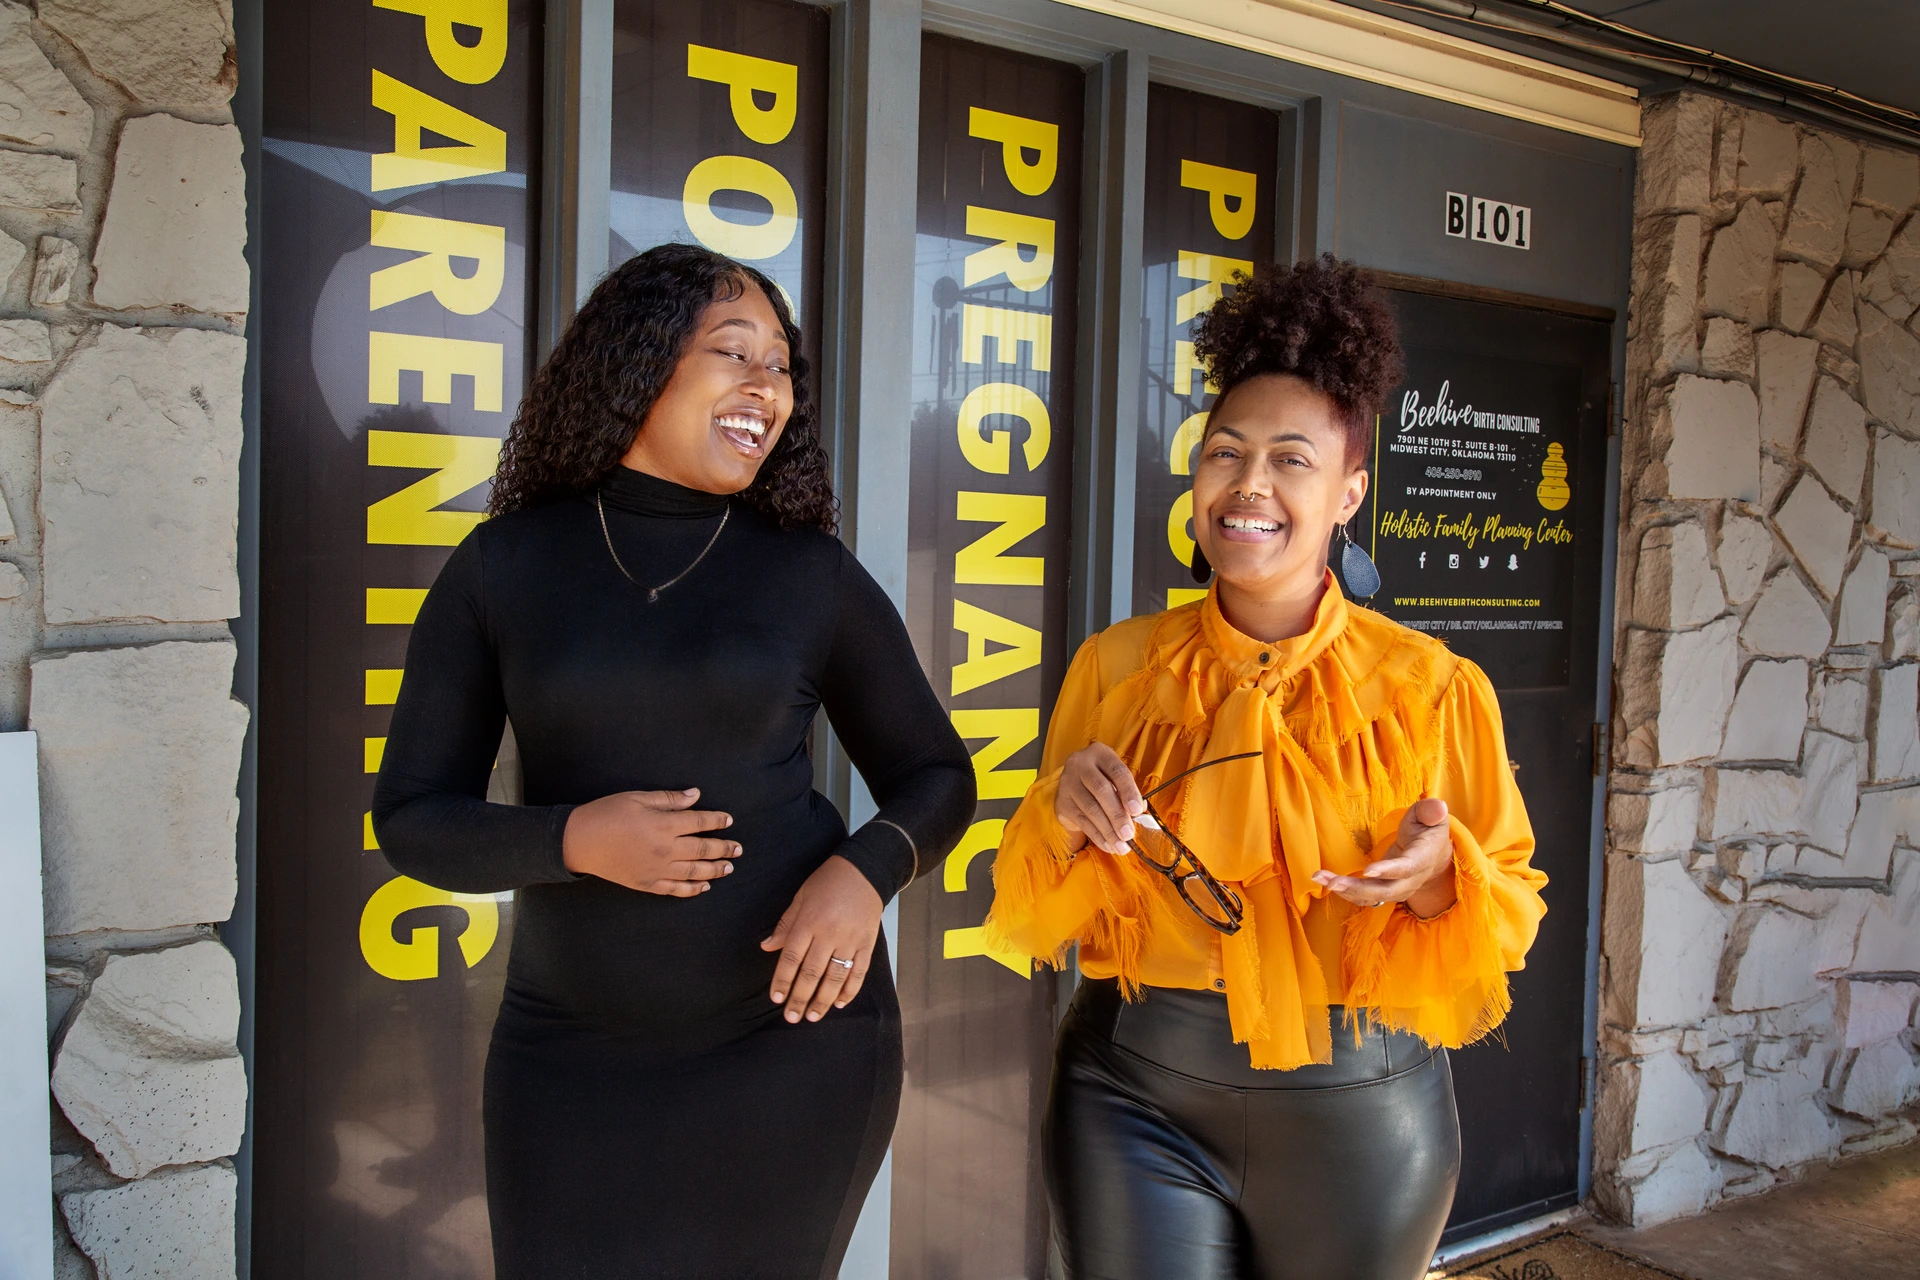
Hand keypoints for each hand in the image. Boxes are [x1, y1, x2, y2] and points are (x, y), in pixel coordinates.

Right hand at [561, 788, 738, 895]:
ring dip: (714, 870)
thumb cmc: (607, 813)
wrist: (580, 841)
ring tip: (728, 868)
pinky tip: (703, 887)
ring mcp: (657, 869)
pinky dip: (692, 889)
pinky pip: (675, 889)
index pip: (699, 822)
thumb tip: (695, 795)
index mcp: (664, 825)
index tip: (728, 820)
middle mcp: (665, 849)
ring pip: (694, 872)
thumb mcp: (638, 798)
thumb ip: (669, 799)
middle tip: (738, 849)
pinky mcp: (647, 884)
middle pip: (702, 849)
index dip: (716, 821)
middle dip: (723, 849)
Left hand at [761, 855, 883, 1022]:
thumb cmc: (828, 881)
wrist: (865, 871)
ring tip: (813, 1016)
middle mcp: (829, 934)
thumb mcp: (800, 897)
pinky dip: (849, 990)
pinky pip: (859, 972)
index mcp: (809, 922)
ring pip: (835, 978)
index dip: (782, 980)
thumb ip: (785, 925)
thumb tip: (767, 947)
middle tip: (791, 1017)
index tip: (776, 998)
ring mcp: (851, 941)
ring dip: (823, 1000)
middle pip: (812, 973)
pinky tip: (839, 1003)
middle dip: (800, 998)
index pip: (792, 958)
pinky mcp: (868, 944)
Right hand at [1056, 743, 1145, 854]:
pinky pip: (1082, 821)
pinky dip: (1097, 836)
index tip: (1137, 811)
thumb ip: (1127, 793)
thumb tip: (1138, 814)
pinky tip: (1109, 845)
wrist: (1074, 784)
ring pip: (1090, 809)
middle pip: (1101, 790)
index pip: (1116, 771)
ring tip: (1121, 846)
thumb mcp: (1116, 779)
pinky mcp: (1062, 802)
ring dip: (1108, 831)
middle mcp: (1080, 764)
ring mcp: (1067, 783)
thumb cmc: (1103, 780)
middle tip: (1129, 835)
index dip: (1128, 791)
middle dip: (1117, 815)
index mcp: (1099, 754)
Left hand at [1312, 797, 1457, 917]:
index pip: (1406, 868)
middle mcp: (1410, 880)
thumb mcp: (1431, 815)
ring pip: (1371, 897)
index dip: (1388, 870)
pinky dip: (1344, 892)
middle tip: (1332, 882)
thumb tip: (1439, 806)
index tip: (1368, 871)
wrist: (1433, 856)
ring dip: (1344, 890)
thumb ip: (1430, 811)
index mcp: (1422, 859)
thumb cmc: (1427, 829)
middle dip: (1358, 888)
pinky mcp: (1384, 892)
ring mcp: (1397, 889)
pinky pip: (1364, 898)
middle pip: (1385, 890)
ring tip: (1319, 877)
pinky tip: (1325, 881)